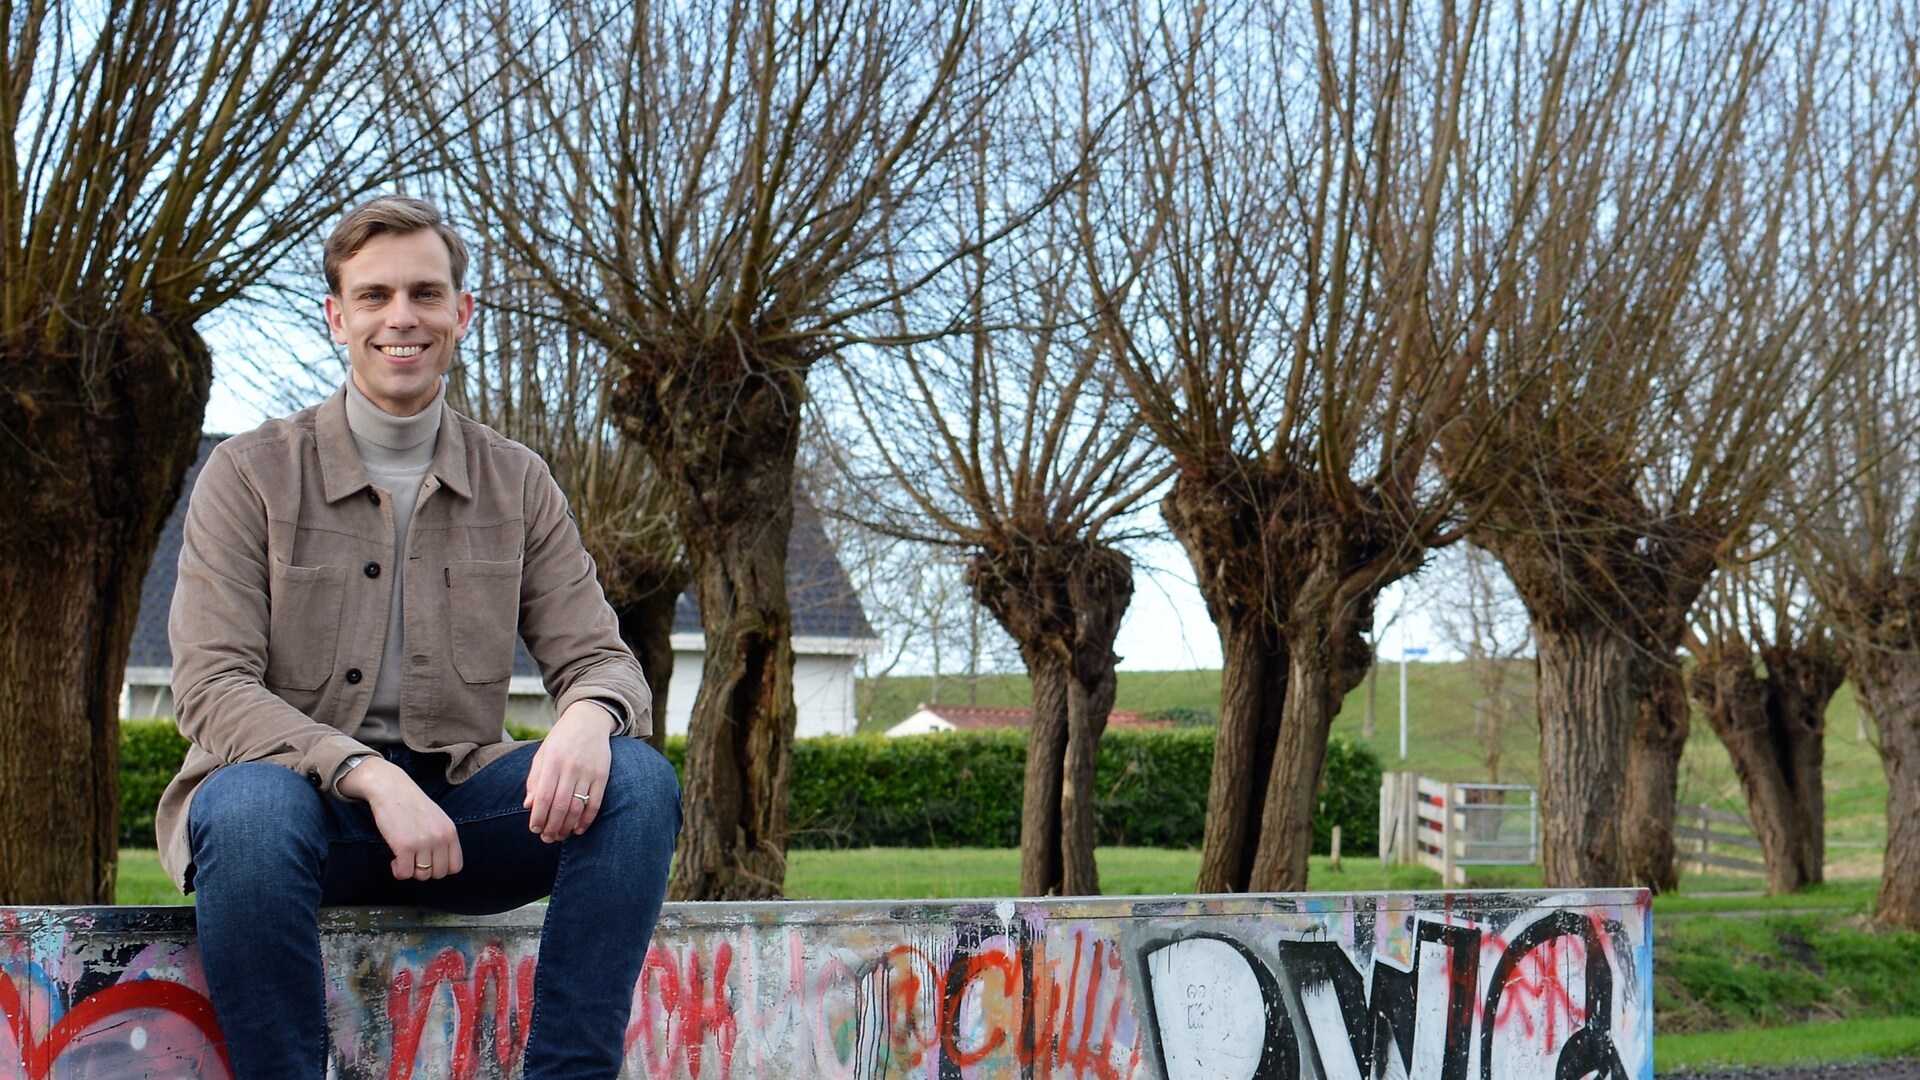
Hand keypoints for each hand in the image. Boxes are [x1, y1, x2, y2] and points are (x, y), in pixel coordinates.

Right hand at [338, 757, 463, 880]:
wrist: (390, 788)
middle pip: (439, 874)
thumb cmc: (412, 805)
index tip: (428, 861)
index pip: (456, 866)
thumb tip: (441, 865)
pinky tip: (394, 859)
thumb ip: (443, 839)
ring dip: (410, 870)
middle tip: (413, 858)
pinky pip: (404, 873)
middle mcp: (440, 838)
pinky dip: (398, 871)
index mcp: (450, 832)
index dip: (440, 868)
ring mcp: (424, 842)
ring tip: (403, 857)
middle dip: (425, 870)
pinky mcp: (405, 846)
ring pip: (422, 876)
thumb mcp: (437, 819)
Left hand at [524, 700, 615, 842]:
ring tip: (560, 836)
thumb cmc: (560, 740)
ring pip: (577, 807)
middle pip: (560, 805)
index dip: (538, 816)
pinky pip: (595, 802)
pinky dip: (587, 819)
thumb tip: (528, 806)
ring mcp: (589, 771)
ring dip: (568, 826)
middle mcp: (571, 766)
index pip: (544, 796)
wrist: (589, 720)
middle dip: (552, 826)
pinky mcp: (603, 774)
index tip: (534, 829)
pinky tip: (579, 829)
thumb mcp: (542, 754)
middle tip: (546, 839)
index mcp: (553, 760)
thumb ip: (534, 780)